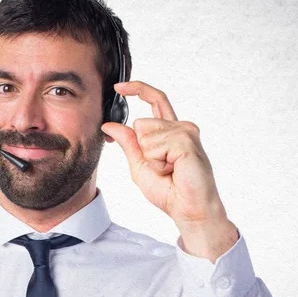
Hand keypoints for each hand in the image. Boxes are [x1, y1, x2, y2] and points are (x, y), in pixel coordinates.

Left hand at [101, 80, 228, 233]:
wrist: (188, 209)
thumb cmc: (170, 192)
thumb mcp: (140, 166)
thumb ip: (128, 144)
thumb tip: (109, 125)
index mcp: (170, 131)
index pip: (155, 100)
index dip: (137, 89)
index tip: (118, 87)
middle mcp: (180, 127)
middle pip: (141, 122)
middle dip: (142, 150)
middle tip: (162, 168)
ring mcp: (186, 132)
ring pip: (146, 133)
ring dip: (151, 158)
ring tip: (170, 170)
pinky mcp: (187, 140)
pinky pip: (155, 144)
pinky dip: (157, 161)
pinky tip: (174, 170)